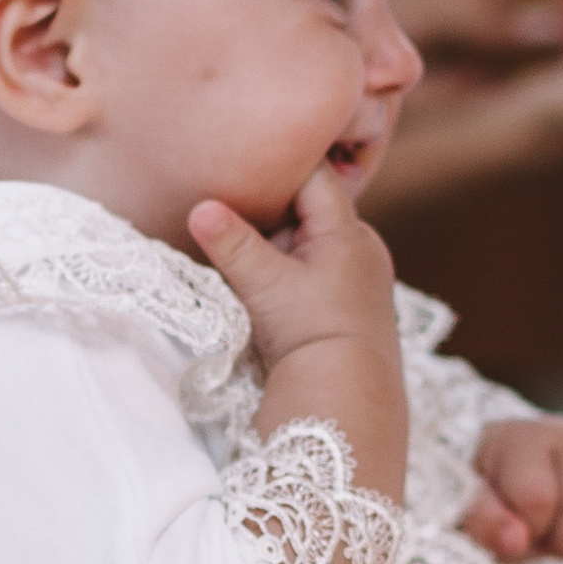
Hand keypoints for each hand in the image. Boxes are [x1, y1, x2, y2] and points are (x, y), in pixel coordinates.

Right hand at [189, 165, 399, 377]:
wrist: (346, 401)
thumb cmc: (311, 336)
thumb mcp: (266, 285)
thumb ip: (233, 244)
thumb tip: (200, 207)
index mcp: (349, 231)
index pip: (315, 175)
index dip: (279, 166)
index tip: (243, 162)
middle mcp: (363, 247)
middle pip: (310, 209)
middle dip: (273, 210)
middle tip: (233, 204)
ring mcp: (361, 277)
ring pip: (310, 241)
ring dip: (280, 244)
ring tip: (247, 248)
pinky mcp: (353, 303)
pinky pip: (317, 268)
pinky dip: (291, 268)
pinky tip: (270, 282)